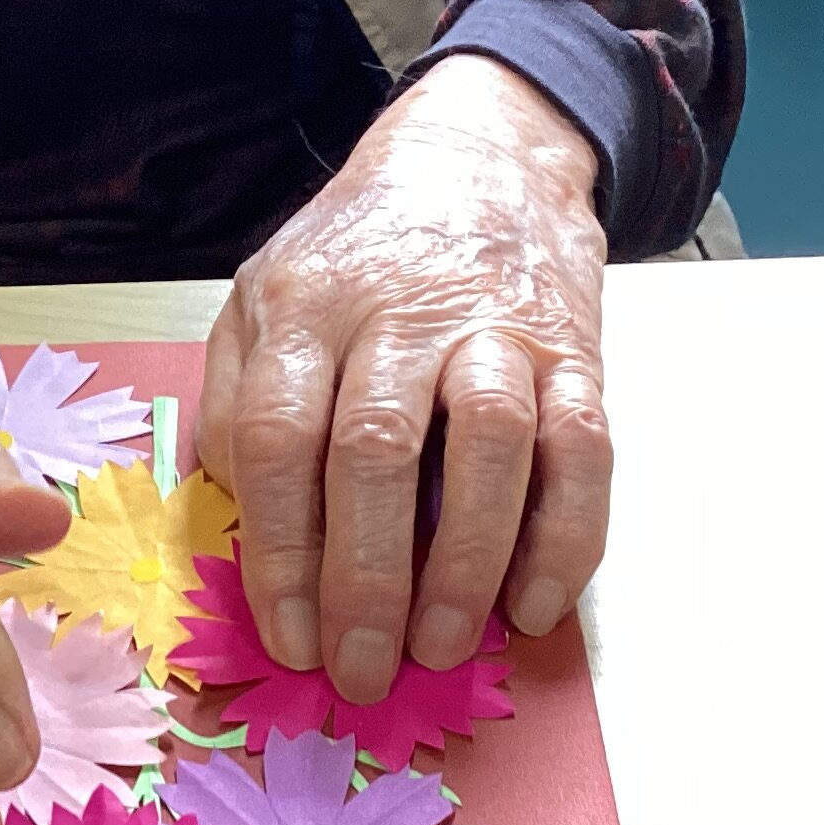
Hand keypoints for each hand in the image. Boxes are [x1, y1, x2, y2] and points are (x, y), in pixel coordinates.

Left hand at [198, 55, 611, 703]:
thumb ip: (240, 400)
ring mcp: (496, 327)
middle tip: (364, 670)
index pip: (282, 438)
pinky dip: (566, 534)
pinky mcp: (575, 349)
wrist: (481, 154)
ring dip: (468, 562)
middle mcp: (400, 311)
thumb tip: (245, 525)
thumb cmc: (358, 254)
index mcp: (306, 304)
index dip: (282, 551)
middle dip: (370, 578)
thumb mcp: (265, 297)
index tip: (290, 639)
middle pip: (379, 450)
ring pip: (490, 446)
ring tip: (445, 646)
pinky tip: (535, 604)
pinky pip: (582, 448)